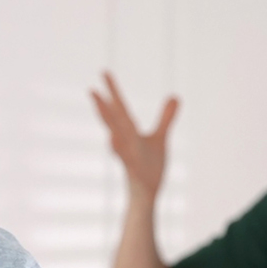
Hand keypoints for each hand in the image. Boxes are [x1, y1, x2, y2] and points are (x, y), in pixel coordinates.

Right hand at [90, 72, 177, 197]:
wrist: (147, 195)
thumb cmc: (150, 167)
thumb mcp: (161, 138)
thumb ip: (166, 117)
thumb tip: (175, 96)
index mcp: (130, 132)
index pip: (120, 108)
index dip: (113, 90)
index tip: (104, 72)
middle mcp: (125, 141)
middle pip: (113, 120)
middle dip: (103, 105)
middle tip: (91, 89)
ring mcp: (128, 155)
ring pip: (115, 137)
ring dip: (108, 125)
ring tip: (100, 112)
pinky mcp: (134, 170)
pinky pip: (125, 158)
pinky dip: (118, 148)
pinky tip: (113, 138)